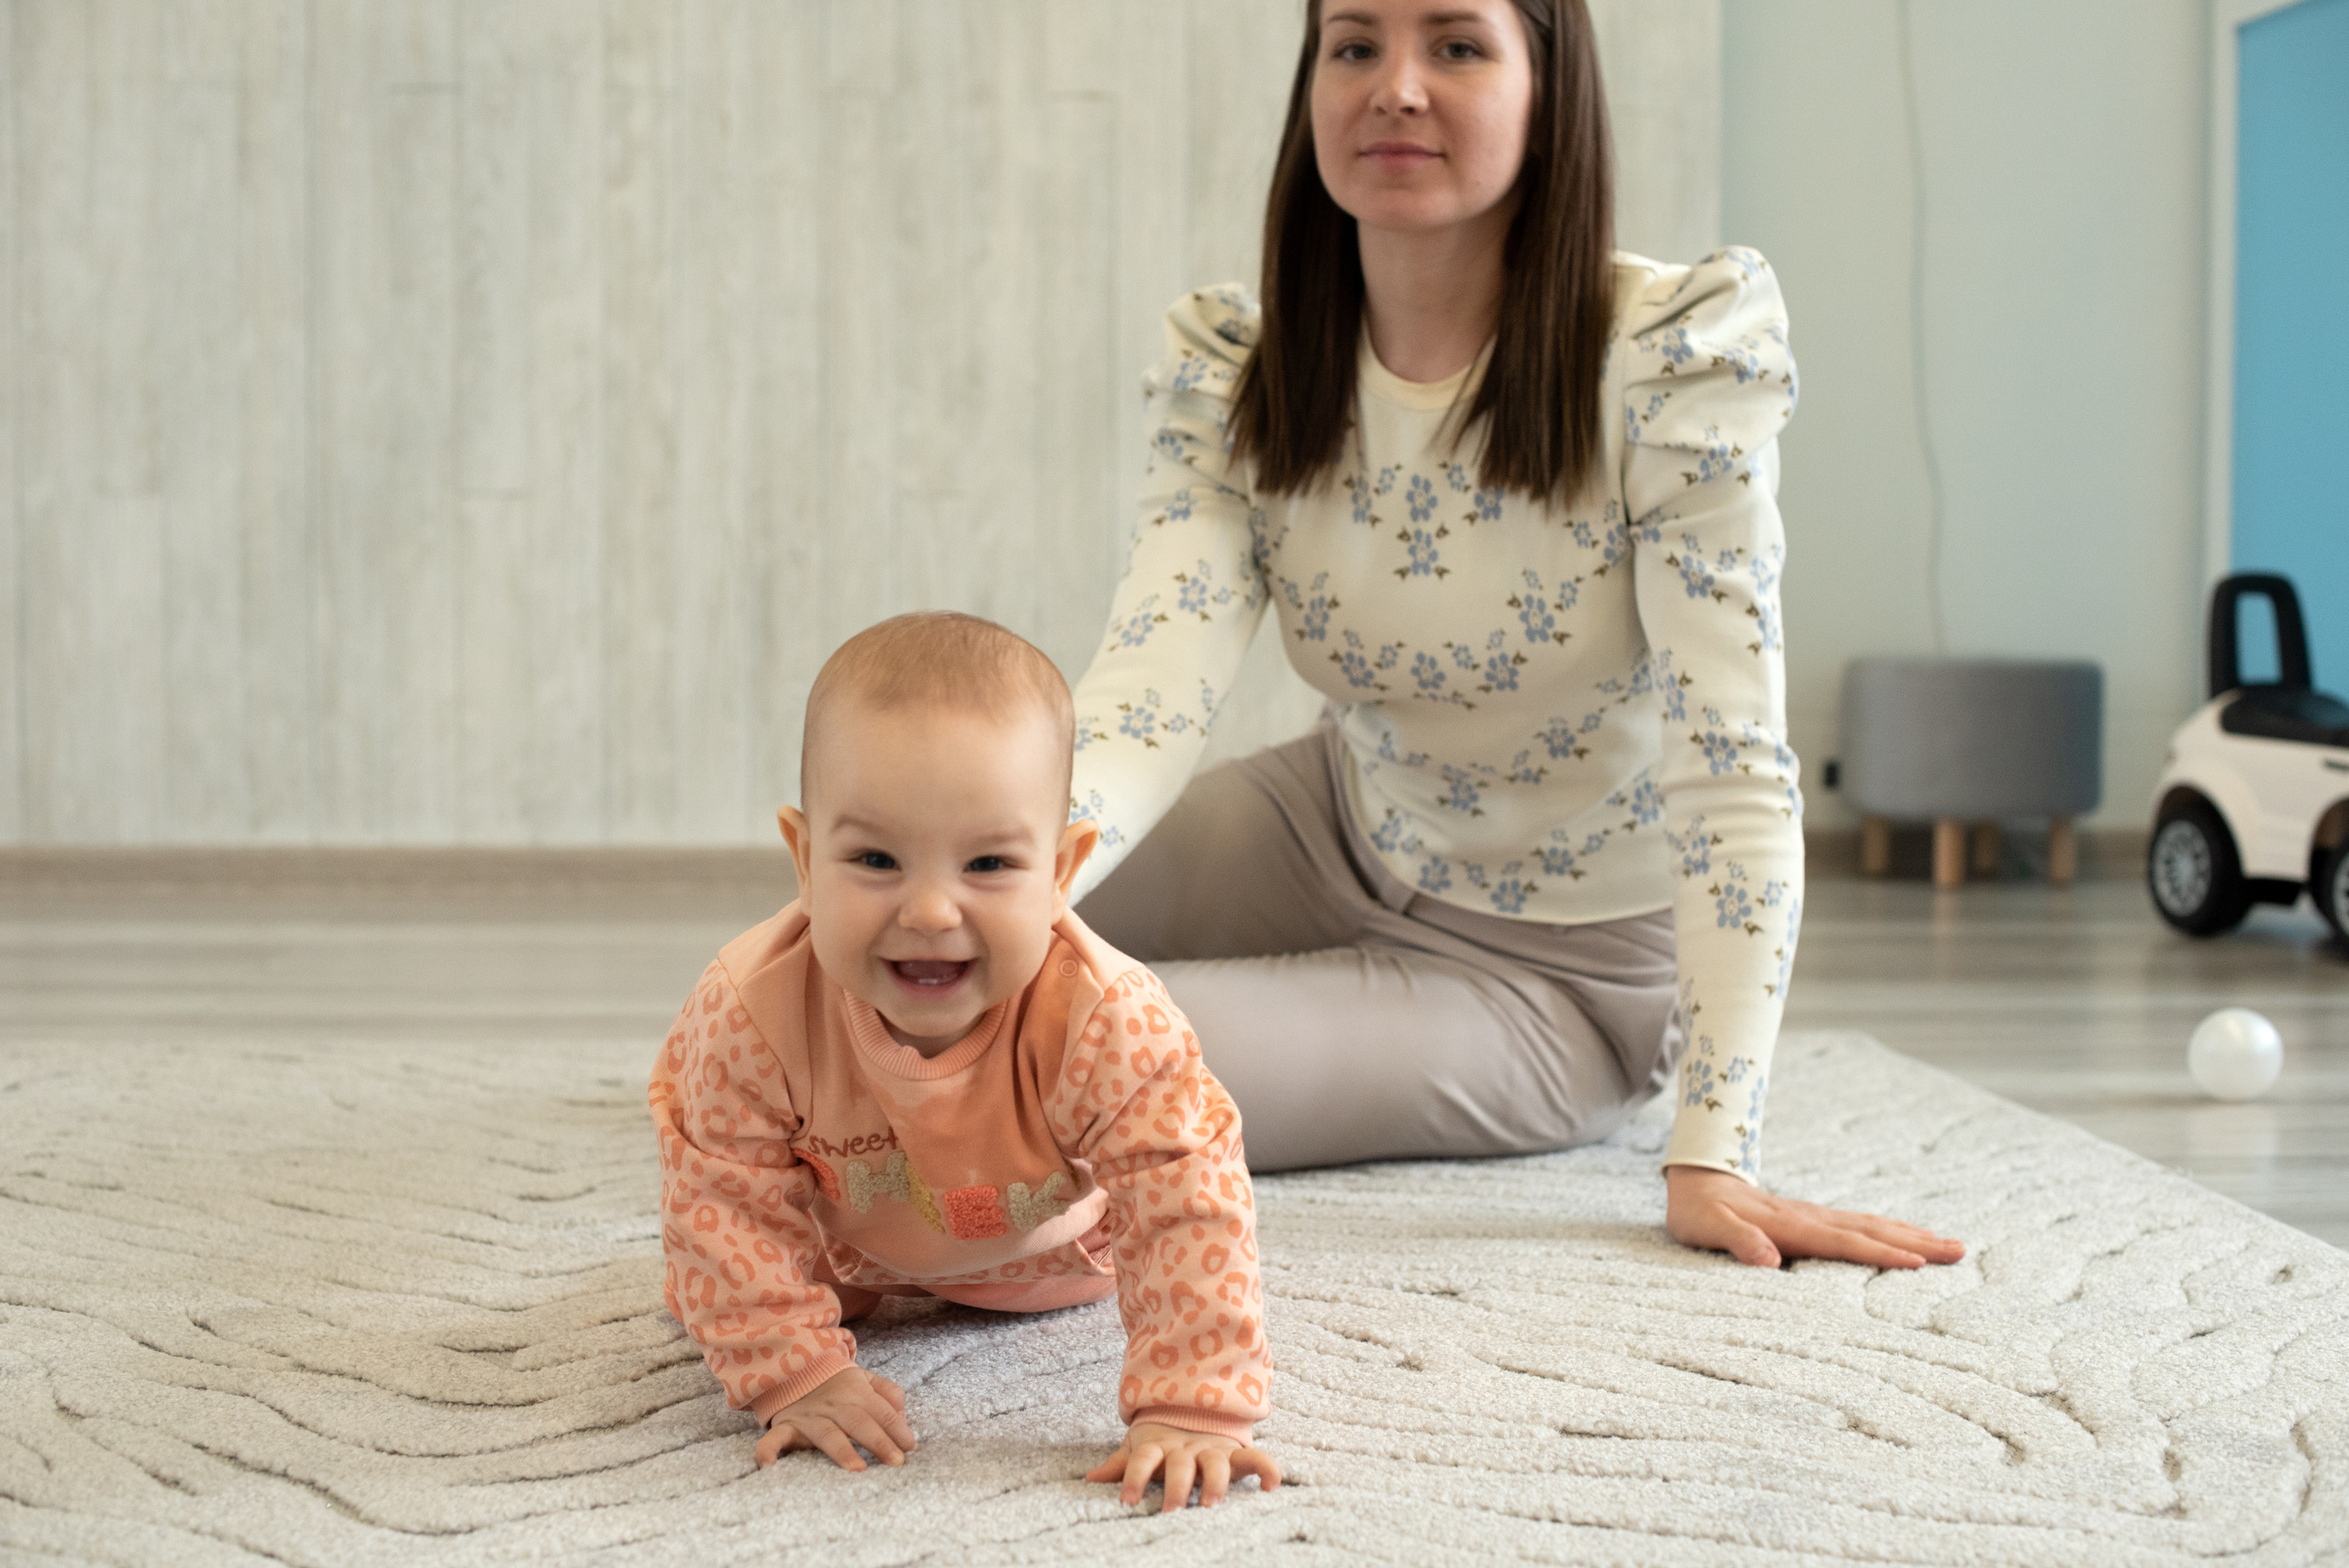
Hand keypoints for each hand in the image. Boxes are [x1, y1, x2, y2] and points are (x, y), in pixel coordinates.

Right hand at [755, 1366, 917, 1470]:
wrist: (794, 1363)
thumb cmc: (837, 1382)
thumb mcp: (865, 1379)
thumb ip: (888, 1393)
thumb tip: (903, 1415)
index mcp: (857, 1393)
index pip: (881, 1411)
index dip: (897, 1429)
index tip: (910, 1447)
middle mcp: (834, 1405)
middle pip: (859, 1422)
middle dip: (879, 1441)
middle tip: (895, 1461)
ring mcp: (810, 1417)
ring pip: (827, 1434)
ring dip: (842, 1450)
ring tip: (857, 1468)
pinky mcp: (786, 1425)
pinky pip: (775, 1438)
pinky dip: (768, 1450)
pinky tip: (769, 1465)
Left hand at [1085, 1421, 1280, 1510]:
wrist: (1195, 1408)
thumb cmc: (1163, 1441)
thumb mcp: (1139, 1447)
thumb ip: (1120, 1464)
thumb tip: (1089, 1479)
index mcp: (1159, 1447)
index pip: (1143, 1460)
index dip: (1134, 1478)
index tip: (1127, 1501)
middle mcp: (1185, 1448)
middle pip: (1180, 1465)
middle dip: (1176, 1487)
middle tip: (1172, 1510)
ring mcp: (1212, 1449)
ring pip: (1215, 1464)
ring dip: (1214, 1482)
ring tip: (1211, 1504)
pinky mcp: (1235, 1454)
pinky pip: (1255, 1458)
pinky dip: (1267, 1469)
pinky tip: (1272, 1487)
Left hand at [1665, 1165, 1964, 1269]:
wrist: (1695, 1178)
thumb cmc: (1698, 1211)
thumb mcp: (1707, 1227)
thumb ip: (1737, 1241)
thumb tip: (1768, 1261)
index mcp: (1788, 1225)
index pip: (1842, 1242)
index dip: (1879, 1253)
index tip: (1918, 1262)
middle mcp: (1809, 1218)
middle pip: (1870, 1230)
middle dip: (1915, 1242)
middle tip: (1959, 1251)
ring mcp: (1815, 1216)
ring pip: (1871, 1224)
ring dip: (1911, 1234)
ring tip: (1950, 1245)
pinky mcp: (1813, 1218)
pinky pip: (1860, 1224)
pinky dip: (1890, 1230)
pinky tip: (1908, 1237)